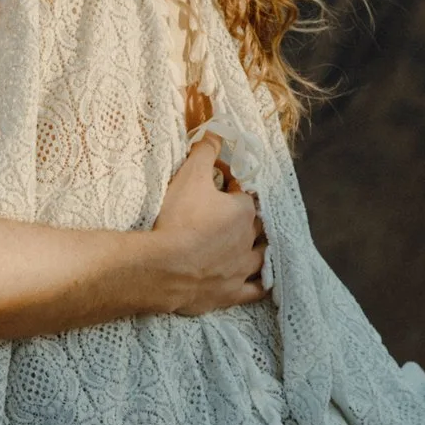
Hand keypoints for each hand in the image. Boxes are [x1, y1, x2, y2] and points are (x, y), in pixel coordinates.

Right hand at [146, 131, 267, 311]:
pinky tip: (263, 280)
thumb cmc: (178, 219)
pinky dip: (261, 283)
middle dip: (248, 217)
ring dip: (260, 248)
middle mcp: (249, 240)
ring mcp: (242, 269)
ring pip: (262, 257)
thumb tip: (217, 131)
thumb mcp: (189, 176)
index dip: (233, 185)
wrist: (162, 267)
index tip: (220, 183)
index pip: (246, 193)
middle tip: (230, 213)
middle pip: (256, 225)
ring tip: (252, 244)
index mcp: (243, 211)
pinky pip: (256, 289)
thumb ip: (205, 151)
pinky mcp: (232, 293)